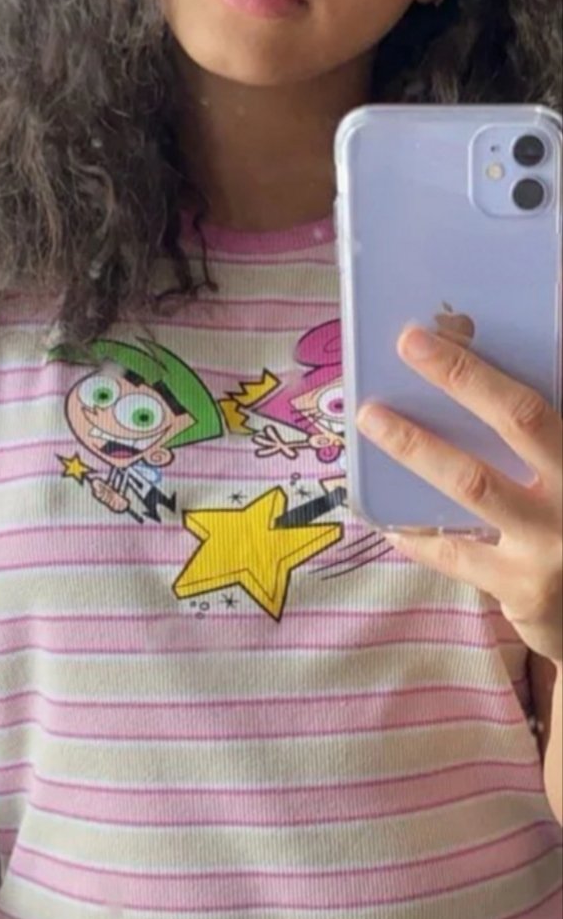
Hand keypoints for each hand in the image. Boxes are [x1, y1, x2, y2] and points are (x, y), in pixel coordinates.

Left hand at [357, 324, 562, 666]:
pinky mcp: (527, 589)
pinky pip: (456, 553)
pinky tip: (385, 516)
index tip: (440, 329)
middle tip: (409, 341)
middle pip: (520, 420)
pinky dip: (417, 532)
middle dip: (462, 376)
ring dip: (418, 446)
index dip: (487, 365)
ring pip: (476, 484)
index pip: (538, 402)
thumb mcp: (561, 472)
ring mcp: (555, 543)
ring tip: (373, 418)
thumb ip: (538, 435)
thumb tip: (472, 372)